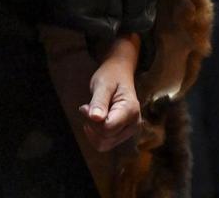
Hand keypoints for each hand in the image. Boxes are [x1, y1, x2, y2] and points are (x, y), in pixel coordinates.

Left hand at [80, 37, 140, 151]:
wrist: (119, 74)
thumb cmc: (111, 76)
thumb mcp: (102, 84)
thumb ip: (99, 101)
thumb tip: (95, 118)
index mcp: (130, 110)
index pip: (107, 128)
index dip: (92, 120)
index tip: (85, 107)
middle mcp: (133, 124)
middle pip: (105, 138)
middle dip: (91, 125)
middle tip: (87, 108)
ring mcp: (129, 131)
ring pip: (104, 144)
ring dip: (93, 131)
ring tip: (93, 113)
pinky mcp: (123, 134)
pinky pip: (105, 143)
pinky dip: (95, 134)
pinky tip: (95, 120)